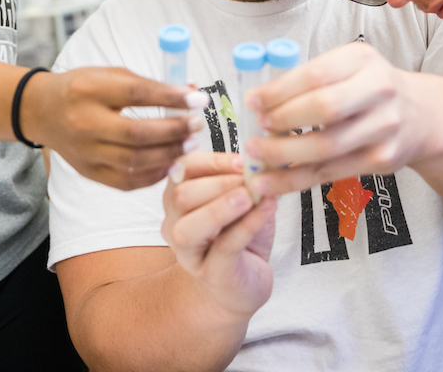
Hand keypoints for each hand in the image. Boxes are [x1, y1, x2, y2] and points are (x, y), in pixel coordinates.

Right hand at [24, 67, 204, 189]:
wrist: (42, 110)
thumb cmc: (82, 88)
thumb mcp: (110, 74)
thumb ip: (149, 84)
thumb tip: (190, 91)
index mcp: (90, 90)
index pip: (137, 94)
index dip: (172, 98)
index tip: (200, 99)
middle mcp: (85, 122)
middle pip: (137, 133)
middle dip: (174, 131)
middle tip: (197, 126)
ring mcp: (85, 151)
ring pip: (134, 161)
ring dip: (169, 154)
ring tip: (189, 145)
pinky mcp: (88, 171)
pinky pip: (126, 181)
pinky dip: (153, 175)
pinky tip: (170, 164)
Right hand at [162, 152, 275, 318]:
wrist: (240, 287)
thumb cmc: (238, 239)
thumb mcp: (242, 202)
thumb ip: (245, 180)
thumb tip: (262, 156)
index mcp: (178, 198)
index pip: (182, 169)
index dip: (211, 161)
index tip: (243, 160)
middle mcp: (175, 224)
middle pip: (181, 196)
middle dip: (217, 183)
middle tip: (249, 178)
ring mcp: (189, 254)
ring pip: (190, 228)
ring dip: (220, 208)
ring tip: (248, 196)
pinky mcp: (213, 274)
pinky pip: (224, 248)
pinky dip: (246, 226)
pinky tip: (267, 210)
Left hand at [243, 42, 438, 198]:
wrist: (422, 116)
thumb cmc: (369, 89)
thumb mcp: (347, 68)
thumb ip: (308, 80)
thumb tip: (258, 101)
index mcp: (362, 59)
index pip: (315, 74)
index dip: (279, 91)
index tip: (252, 102)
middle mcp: (379, 90)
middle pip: (323, 108)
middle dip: (282, 121)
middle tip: (256, 130)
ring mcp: (384, 127)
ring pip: (326, 146)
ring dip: (283, 154)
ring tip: (257, 155)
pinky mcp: (382, 159)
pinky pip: (330, 172)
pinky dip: (295, 179)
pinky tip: (271, 182)